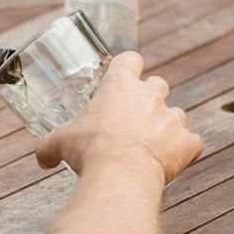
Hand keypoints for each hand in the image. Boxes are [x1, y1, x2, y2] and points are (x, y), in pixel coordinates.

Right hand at [35, 52, 203, 184]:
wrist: (120, 174)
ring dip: (166, 126)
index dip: (127, 67)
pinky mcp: (187, 142)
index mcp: (120, 84)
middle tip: (132, 118)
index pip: (130, 59)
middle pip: (158, 84)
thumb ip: (49, 146)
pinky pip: (192, 143)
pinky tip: (172, 162)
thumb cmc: (90, 150)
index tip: (121, 78)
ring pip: (176, 114)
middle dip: (149, 98)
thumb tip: (41, 158)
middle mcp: (151, 95)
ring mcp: (173, 118)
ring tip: (150, 145)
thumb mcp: (60, 142)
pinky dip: (184, 151)